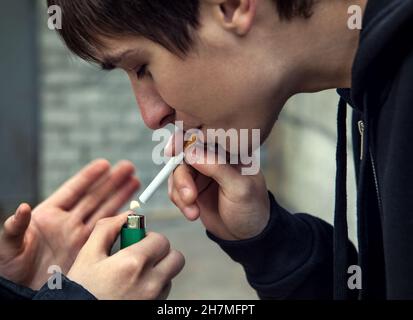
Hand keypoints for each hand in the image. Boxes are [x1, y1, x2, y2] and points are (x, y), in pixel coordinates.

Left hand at [0, 159, 138, 288]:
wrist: (20, 293)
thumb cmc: (8, 268)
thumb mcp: (8, 245)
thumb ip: (16, 226)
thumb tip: (22, 208)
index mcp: (48, 215)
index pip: (73, 191)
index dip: (89, 177)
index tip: (105, 164)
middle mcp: (67, 223)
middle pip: (94, 197)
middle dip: (112, 182)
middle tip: (128, 168)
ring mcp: (79, 237)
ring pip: (105, 211)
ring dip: (120, 196)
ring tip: (134, 182)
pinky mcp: (87, 252)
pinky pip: (108, 233)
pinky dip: (120, 221)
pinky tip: (131, 211)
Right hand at [67, 214, 184, 299]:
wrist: (79, 314)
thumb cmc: (81, 289)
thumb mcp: (88, 255)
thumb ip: (108, 228)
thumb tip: (128, 215)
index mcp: (133, 263)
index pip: (161, 240)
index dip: (149, 238)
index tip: (136, 242)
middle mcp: (149, 283)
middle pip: (176, 258)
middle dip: (161, 253)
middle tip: (141, 255)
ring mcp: (154, 300)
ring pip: (170, 276)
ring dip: (158, 271)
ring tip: (133, 275)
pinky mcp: (153, 309)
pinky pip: (163, 293)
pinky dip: (154, 287)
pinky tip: (133, 288)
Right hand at [168, 141, 269, 240]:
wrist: (247, 236)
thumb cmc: (252, 209)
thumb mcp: (240, 188)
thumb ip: (217, 168)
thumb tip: (191, 152)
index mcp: (230, 151)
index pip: (204, 137)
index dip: (184, 142)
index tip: (172, 153)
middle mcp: (214, 158)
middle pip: (185, 156)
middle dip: (182, 177)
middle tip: (188, 197)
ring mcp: (203, 174)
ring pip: (177, 173)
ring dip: (179, 193)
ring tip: (192, 211)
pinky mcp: (194, 188)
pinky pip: (176, 188)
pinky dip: (179, 202)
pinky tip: (192, 214)